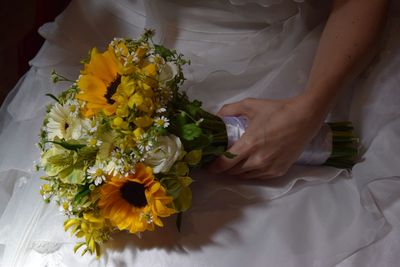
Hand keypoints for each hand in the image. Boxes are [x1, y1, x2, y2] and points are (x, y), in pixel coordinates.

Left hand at [208, 95, 324, 178]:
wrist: (305, 118)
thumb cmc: (277, 111)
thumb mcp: (250, 105)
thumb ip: (229, 110)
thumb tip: (215, 116)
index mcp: (249, 145)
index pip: (225, 163)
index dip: (214, 166)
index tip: (208, 165)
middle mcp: (258, 160)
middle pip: (233, 172)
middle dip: (225, 168)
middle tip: (221, 161)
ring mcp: (269, 168)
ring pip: (245, 176)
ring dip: (237, 171)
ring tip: (234, 163)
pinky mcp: (278, 171)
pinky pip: (258, 177)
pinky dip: (251, 172)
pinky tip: (250, 164)